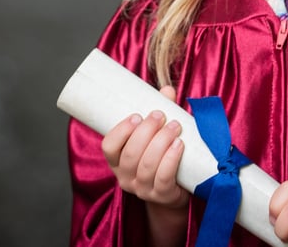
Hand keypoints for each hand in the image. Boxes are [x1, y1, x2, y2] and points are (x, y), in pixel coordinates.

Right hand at [101, 86, 189, 210]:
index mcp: (117, 161)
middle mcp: (125, 177)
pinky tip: (179, 144)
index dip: (121, 131)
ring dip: (162, 141)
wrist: (175, 191)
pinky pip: (163, 177)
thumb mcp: (155, 136)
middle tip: (160, 115)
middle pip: (131, 153)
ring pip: (147, 165)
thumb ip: (159, 113)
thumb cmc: (161, 157)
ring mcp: (142, 189)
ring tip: (174, 126)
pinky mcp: (161, 195)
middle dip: (147, 131)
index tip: (137, 115)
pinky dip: (171, 158)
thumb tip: (167, 91)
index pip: (108, 147)